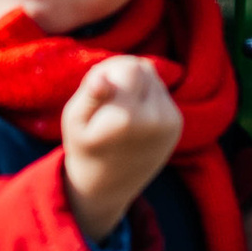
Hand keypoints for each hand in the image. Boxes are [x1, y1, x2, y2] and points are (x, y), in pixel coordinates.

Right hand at [60, 54, 183, 240]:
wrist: (108, 185)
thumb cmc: (85, 147)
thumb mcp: (74, 120)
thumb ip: (88, 94)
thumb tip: (104, 78)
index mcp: (128, 118)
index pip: (131, 66)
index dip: (110, 68)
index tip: (98, 87)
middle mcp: (156, 120)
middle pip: (144, 67)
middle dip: (124, 73)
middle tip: (106, 97)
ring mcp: (170, 122)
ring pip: (154, 77)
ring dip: (136, 84)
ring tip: (119, 108)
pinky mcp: (177, 124)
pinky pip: (161, 91)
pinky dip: (147, 96)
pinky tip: (133, 116)